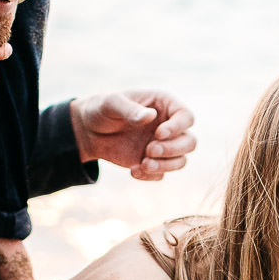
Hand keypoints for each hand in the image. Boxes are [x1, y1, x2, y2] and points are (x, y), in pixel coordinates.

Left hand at [68, 91, 196, 179]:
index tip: (158, 134)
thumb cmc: (102, 109)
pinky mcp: (154, 163)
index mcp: (164, 105)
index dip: (177, 128)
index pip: (186, 117)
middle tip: (149, 150)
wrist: (88, 131)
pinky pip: (162, 174)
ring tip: (143, 164)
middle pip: (189, 142)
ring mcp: (163, 146)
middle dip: (172, 150)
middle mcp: (169, 126)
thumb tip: (150, 116)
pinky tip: (133, 170)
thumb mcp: (111, 104)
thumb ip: (129, 109)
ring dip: (165, 166)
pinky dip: (151, 175)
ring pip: (181, 161)